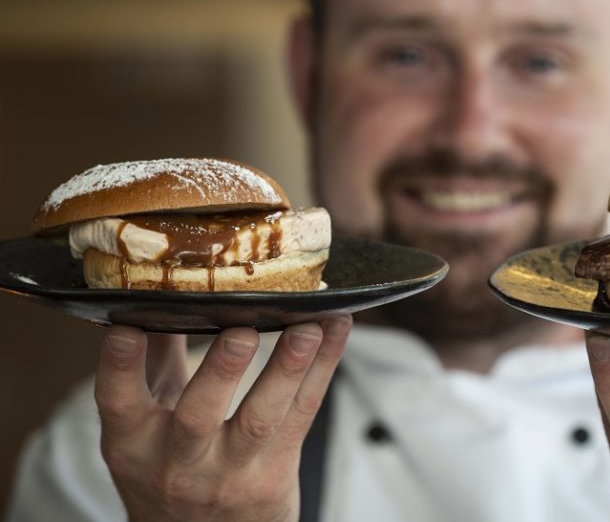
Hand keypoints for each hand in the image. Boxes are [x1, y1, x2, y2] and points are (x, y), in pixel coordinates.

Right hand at [94, 316, 351, 521]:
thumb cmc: (170, 468)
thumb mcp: (144, 427)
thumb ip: (150, 361)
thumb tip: (156, 290)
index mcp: (134, 444)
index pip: (119, 402)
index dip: (120, 365)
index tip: (128, 326)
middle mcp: (179, 462)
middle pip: (198, 415)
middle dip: (222, 370)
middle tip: (242, 330)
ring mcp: (230, 472)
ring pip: (262, 419)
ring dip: (288, 368)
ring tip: (307, 328)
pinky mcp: (275, 473)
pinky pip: (303, 414)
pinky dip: (323, 368)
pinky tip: (335, 330)